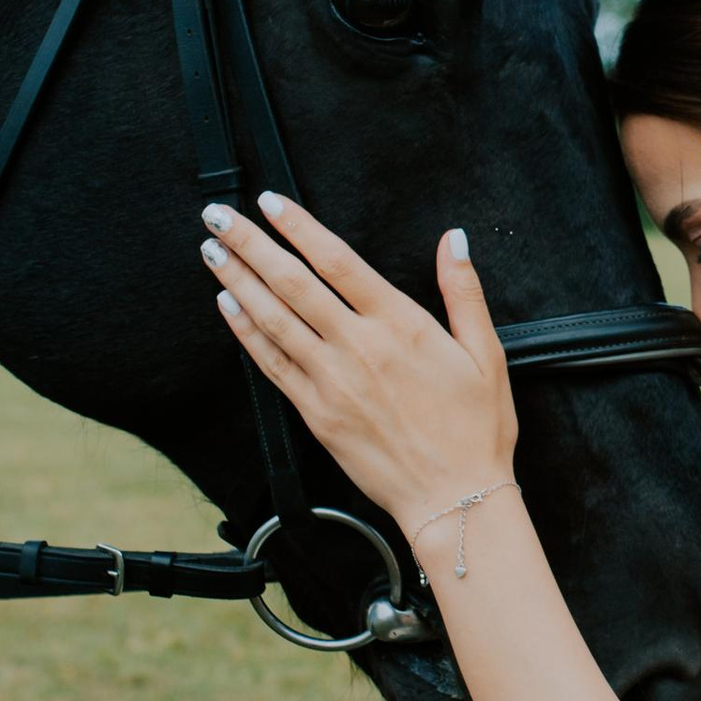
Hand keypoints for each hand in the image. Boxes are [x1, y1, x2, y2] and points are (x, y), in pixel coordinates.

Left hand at [201, 195, 514, 541]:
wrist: (455, 497)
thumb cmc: (476, 429)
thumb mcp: (487, 353)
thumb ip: (464, 291)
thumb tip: (455, 240)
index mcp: (401, 325)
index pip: (338, 261)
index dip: (299, 227)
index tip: (271, 203)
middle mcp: (359, 347)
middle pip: (293, 283)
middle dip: (251, 244)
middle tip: (218, 216)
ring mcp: (332, 382)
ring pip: (274, 320)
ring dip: (238, 280)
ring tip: (213, 251)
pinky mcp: (317, 414)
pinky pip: (272, 365)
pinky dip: (246, 332)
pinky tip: (228, 306)